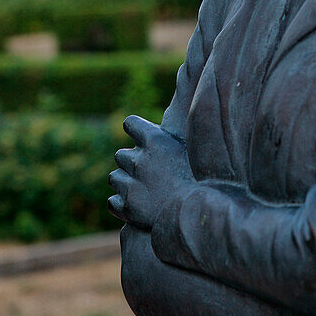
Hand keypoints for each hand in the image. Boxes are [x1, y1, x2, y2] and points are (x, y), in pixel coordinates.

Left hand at [108, 115, 193, 229]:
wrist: (199, 216)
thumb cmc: (204, 180)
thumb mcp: (195, 148)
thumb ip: (179, 136)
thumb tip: (189, 100)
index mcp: (155, 140)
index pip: (129, 123)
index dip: (134, 129)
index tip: (138, 135)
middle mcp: (139, 160)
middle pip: (120, 155)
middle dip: (131, 162)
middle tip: (150, 173)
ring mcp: (131, 185)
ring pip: (114, 177)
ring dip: (124, 182)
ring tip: (144, 191)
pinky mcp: (127, 208)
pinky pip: (112, 202)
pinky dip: (121, 204)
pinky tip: (137, 205)